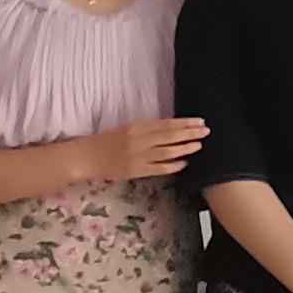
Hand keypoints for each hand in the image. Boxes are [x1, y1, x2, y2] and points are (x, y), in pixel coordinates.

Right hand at [85, 116, 206, 182]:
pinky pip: (159, 168)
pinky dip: (173, 165)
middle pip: (170, 135)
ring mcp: (138, 156)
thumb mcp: (127, 129)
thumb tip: (172, 129)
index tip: (200, 121)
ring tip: (198, 145)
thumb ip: (147, 130)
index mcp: (137, 127)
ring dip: (185, 148)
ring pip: (167, 151)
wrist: (87, 156)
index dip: (184, 123)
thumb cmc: (108, 141)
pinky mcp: (136, 170)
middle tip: (206, 131)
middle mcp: (139, 140)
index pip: (166, 124)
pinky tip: (184, 163)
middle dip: (190, 133)